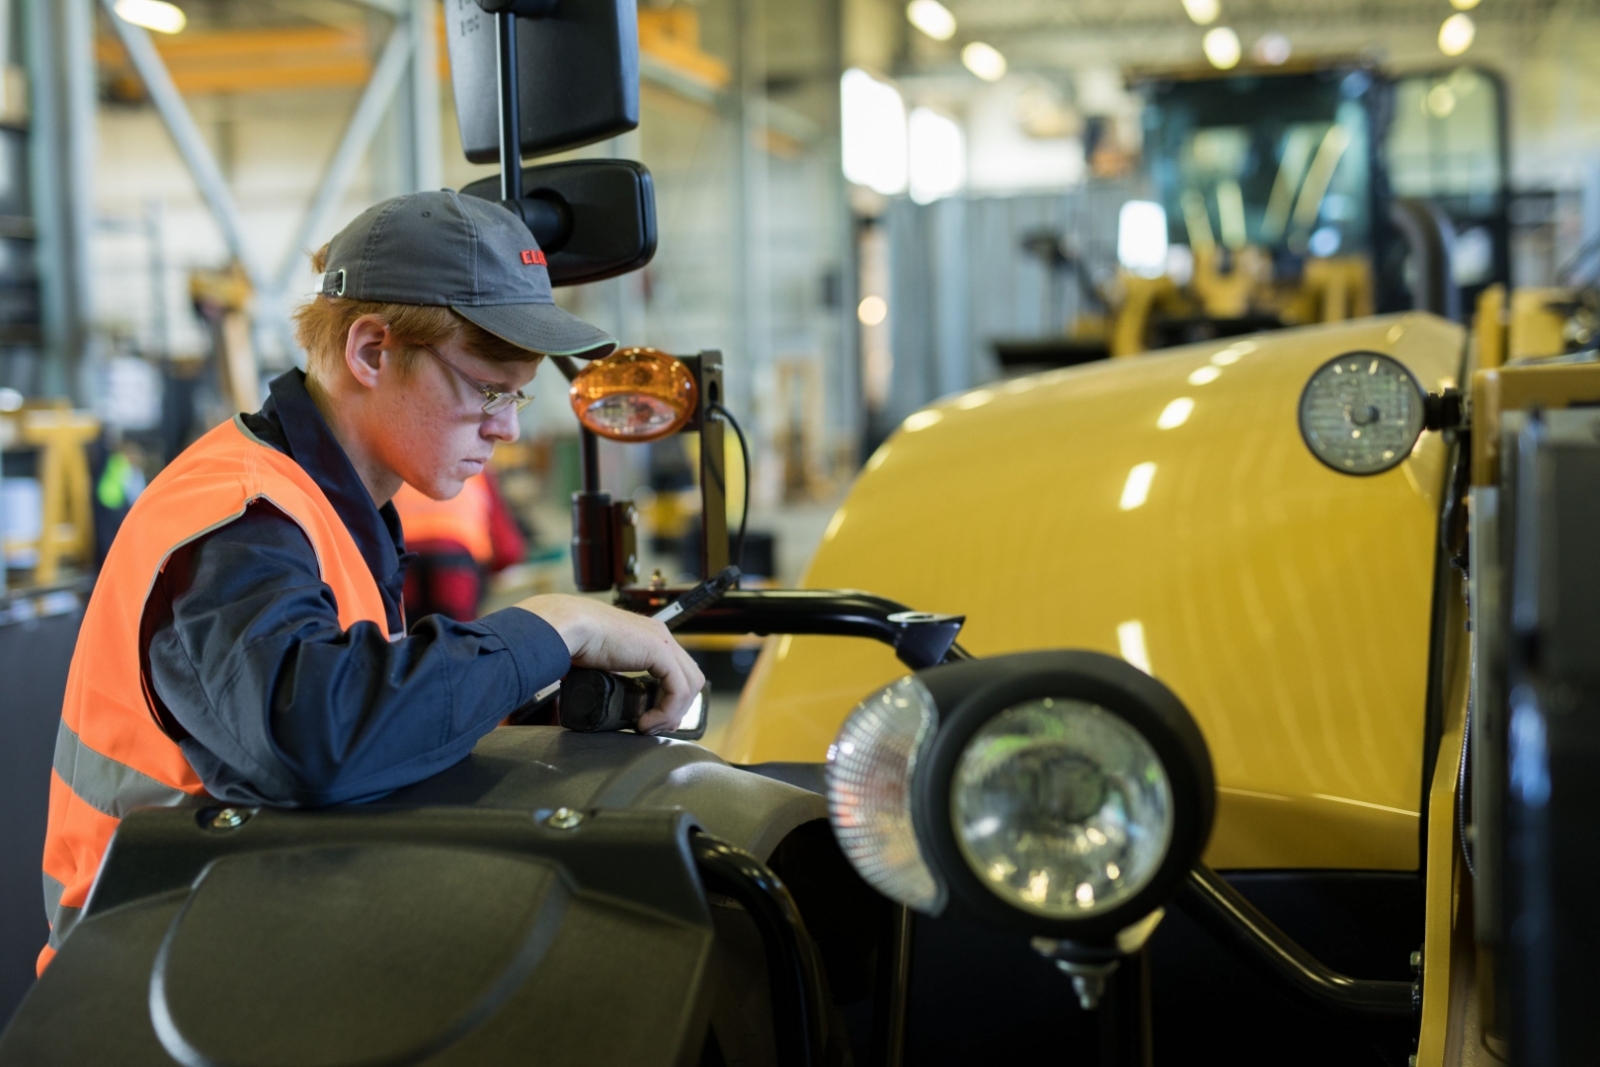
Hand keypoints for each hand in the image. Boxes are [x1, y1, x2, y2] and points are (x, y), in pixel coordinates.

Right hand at [515, 594, 704, 734]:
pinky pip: (678, 689)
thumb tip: (605, 700)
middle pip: (690, 678)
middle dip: (677, 708)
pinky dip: (666, 711)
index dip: (672, 699)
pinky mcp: (659, 650)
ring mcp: (662, 641)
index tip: (654, 720)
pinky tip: (645, 722)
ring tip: (647, 726)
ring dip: (672, 713)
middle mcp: (660, 635)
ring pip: (690, 685)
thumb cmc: (574, 641)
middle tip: (653, 727)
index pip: (678, 670)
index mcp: (649, 636)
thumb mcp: (602, 663)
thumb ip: (614, 675)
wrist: (568, 627)